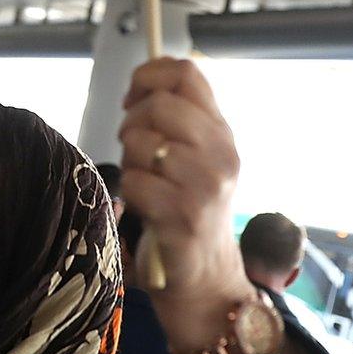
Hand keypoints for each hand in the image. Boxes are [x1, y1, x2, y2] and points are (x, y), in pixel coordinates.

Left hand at [117, 58, 251, 345]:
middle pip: (160, 105)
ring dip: (130, 162)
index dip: (148, 77)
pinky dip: (130, 194)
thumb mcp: (198, 158)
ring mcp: (205, 186)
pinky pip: (134, 183)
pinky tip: (145, 208)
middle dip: (132, 123)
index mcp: (222, 132)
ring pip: (141, 143)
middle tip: (133, 147)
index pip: (186, 73)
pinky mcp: (183, 217)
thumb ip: (180, 120)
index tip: (133, 101)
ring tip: (145, 182)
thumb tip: (142, 86)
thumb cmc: (190, 210)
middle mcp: (221, 154)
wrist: (207, 279)